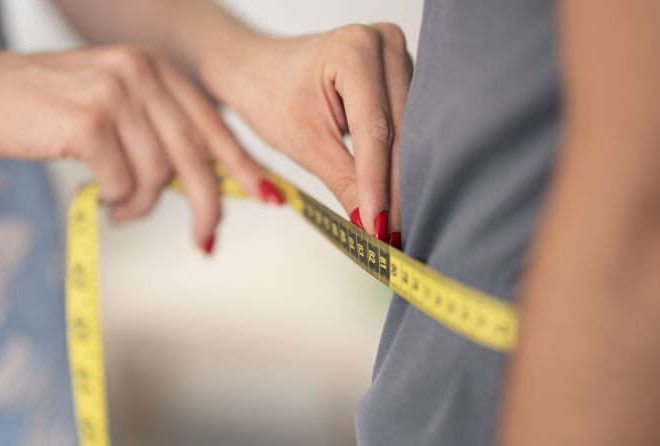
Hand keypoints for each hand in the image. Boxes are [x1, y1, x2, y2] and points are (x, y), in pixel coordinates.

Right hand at [0, 47, 283, 250]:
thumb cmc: (45, 106)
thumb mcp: (112, 104)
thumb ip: (155, 133)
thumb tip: (198, 182)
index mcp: (154, 69)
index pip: (211, 124)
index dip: (241, 164)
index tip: (267, 194)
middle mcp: (142, 74)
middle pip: (195, 156)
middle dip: (206, 205)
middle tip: (205, 239)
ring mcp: (117, 95)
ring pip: (157, 176)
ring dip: (141, 206)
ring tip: (120, 208)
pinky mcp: (91, 122)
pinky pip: (122, 183)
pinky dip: (115, 201)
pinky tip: (101, 198)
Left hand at [203, 24, 412, 243]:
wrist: (255, 70)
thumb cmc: (268, 95)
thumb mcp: (303, 143)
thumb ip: (342, 181)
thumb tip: (372, 225)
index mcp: (355, 49)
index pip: (375, 130)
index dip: (379, 185)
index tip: (381, 230)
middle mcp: (383, 43)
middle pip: (397, 132)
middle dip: (393, 188)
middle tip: (392, 238)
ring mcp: (396, 56)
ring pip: (407, 131)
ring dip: (400, 178)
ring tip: (395, 224)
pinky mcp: (399, 73)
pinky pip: (405, 125)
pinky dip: (396, 161)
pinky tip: (395, 195)